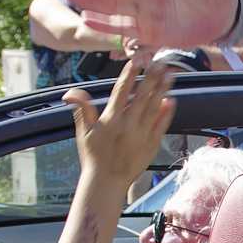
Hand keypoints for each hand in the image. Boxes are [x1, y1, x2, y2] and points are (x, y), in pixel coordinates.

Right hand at [63, 52, 177, 184]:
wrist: (106, 182)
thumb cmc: (93, 156)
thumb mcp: (84, 132)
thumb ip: (82, 109)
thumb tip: (71, 92)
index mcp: (111, 119)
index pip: (121, 91)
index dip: (130, 74)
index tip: (137, 60)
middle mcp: (128, 125)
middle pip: (142, 96)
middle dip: (152, 77)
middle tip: (160, 62)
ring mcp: (141, 135)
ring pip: (154, 108)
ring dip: (162, 90)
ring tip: (170, 75)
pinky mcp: (151, 145)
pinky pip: (161, 125)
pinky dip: (166, 113)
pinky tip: (171, 100)